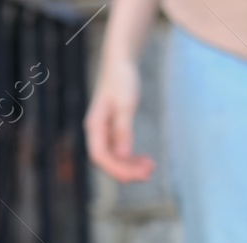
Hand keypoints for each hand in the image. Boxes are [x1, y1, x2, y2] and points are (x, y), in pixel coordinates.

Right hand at [85, 56, 154, 183]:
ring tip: (151, 168)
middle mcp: (96, 131)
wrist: (120, 63)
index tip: (135, 176)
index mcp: (95, 125)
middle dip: (127, 170)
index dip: (116, 169)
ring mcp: (104, 132)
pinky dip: (132, 158)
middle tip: (149, 174)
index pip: (100, 156)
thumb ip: (123, 130)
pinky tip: (146, 160)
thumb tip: (123, 155)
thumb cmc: (122, 79)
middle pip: (107, 160)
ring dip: (131, 166)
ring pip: (115, 158)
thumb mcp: (126, 104)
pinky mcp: (112, 130)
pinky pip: (120, 151)